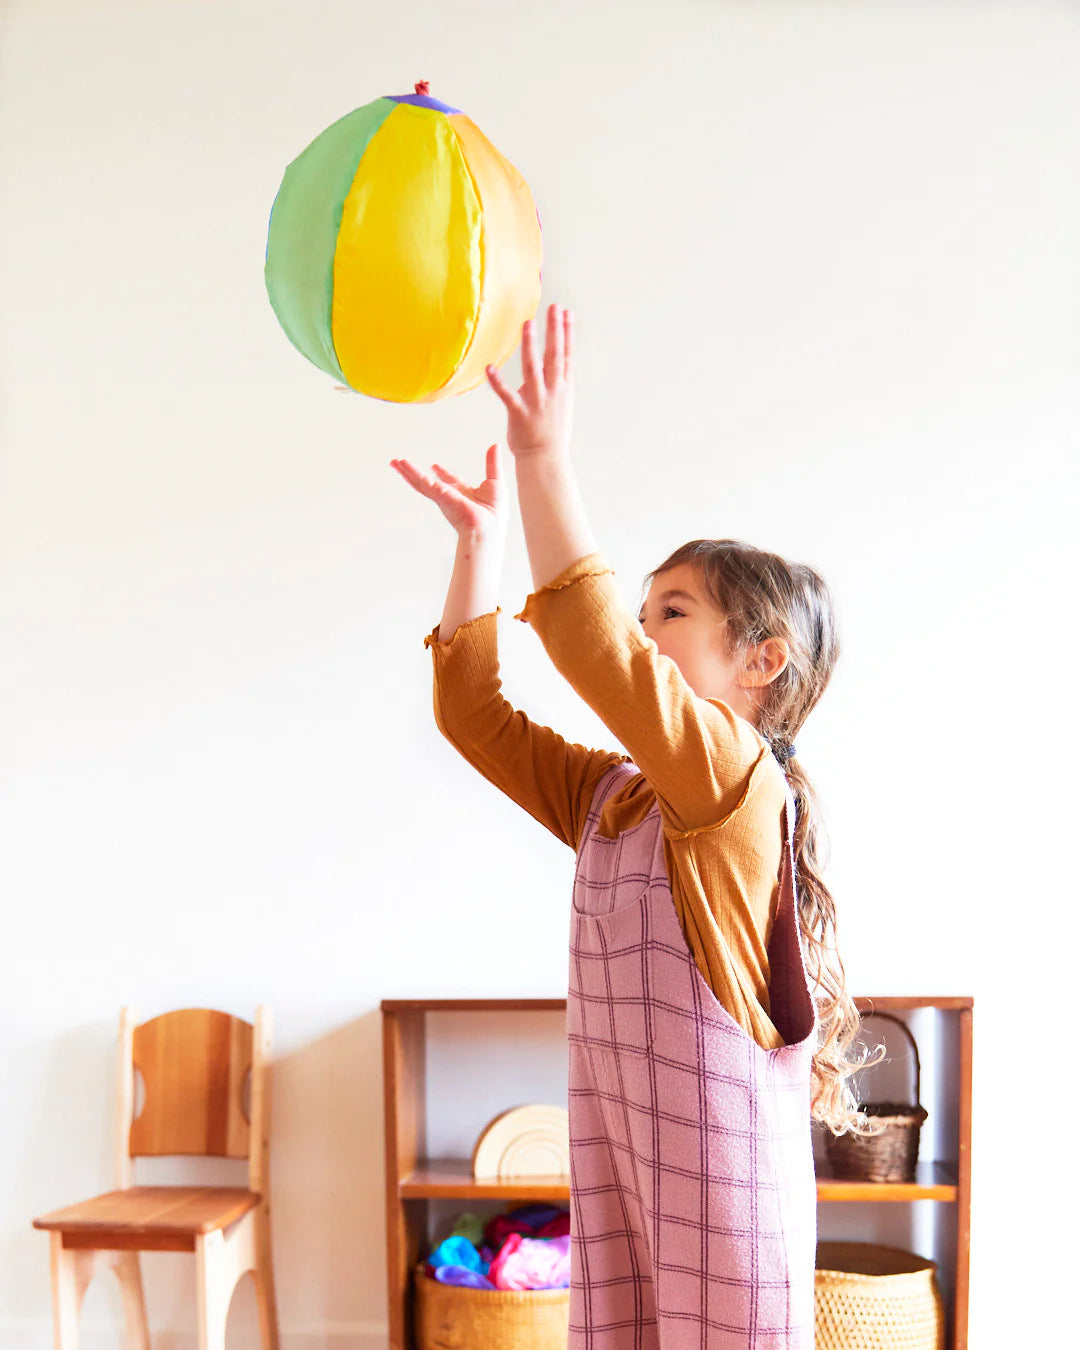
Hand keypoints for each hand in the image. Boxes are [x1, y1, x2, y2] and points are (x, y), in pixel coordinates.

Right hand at [390, 443, 507, 543]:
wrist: (488, 527)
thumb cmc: (494, 513)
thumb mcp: (495, 481)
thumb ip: (492, 464)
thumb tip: (494, 446)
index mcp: (463, 493)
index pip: (450, 481)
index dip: (443, 473)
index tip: (436, 466)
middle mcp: (450, 495)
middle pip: (429, 481)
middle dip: (416, 473)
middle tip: (404, 464)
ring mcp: (441, 496)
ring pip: (420, 481)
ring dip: (406, 472)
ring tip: (394, 462)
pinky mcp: (437, 495)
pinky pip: (421, 481)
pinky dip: (410, 472)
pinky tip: (401, 465)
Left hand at [486, 303, 573, 459]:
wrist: (546, 459)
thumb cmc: (551, 433)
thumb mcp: (559, 404)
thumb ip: (550, 383)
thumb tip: (540, 368)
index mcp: (562, 388)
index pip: (566, 355)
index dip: (566, 333)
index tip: (566, 312)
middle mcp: (552, 392)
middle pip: (554, 356)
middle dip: (554, 331)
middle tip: (553, 308)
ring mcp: (536, 402)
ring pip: (533, 370)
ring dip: (530, 347)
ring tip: (527, 325)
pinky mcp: (519, 414)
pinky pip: (507, 396)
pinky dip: (498, 382)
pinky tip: (490, 368)